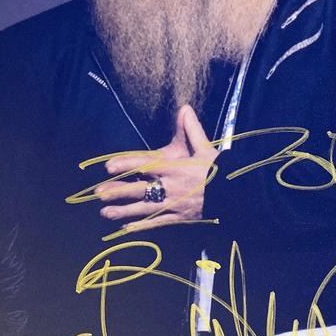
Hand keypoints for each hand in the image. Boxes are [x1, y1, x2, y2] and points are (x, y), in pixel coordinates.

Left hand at [95, 105, 217, 232]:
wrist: (237, 194)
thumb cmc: (219, 170)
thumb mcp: (206, 148)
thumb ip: (192, 129)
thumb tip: (184, 107)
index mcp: (177, 168)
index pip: (146, 165)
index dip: (126, 165)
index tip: (109, 167)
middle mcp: (173, 187)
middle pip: (141, 190)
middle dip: (118, 192)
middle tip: (99, 194)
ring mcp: (175, 205)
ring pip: (145, 209)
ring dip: (123, 211)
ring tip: (105, 213)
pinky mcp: (180, 219)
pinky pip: (158, 223)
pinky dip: (142, 226)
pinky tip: (126, 228)